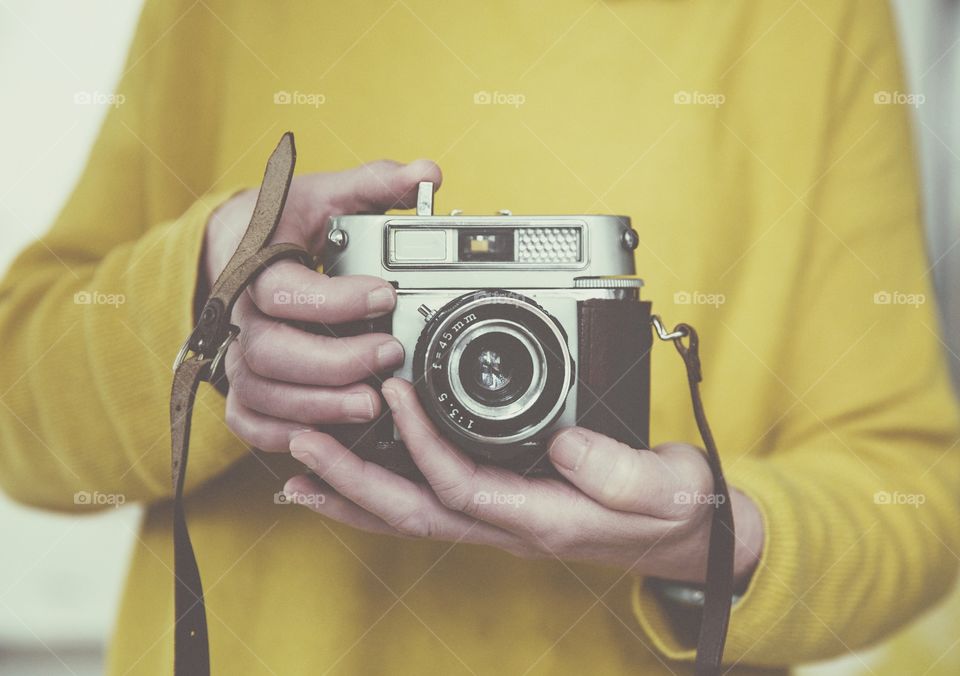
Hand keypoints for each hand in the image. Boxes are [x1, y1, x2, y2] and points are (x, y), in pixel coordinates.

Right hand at [203, 160, 441, 451]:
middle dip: (333, 362)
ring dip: (316, 405)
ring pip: (260, 393)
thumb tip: (428, 173)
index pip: (281, 289)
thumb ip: (374, 184)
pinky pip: (246, 421)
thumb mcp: (324, 194)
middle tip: (388, 355)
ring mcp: (237, 354)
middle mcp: (241, 315)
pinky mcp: (241, 386)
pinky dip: (281, 434)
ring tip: (371, 404)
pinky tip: (326, 431)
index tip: (386, 293)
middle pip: (268, 352)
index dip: (333, 299)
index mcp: (256, 265)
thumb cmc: (284, 222)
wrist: (236, 246)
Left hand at [284, 378, 763, 585]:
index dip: (420, 443)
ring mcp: (500, 518)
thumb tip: (562, 441)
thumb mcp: (663, 489)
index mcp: (541, 518)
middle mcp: (508, 525)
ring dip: (351, 493)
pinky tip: (353, 480)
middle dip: (350, 482)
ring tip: (300, 471)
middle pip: (411, 511)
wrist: (688, 532)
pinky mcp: (502, 503)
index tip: (393, 393)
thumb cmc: (674, 510)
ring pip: (409, 513)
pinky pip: (428, 503)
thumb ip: (615, 470)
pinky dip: (381, 493)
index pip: (461, 486)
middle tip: (300, 447)